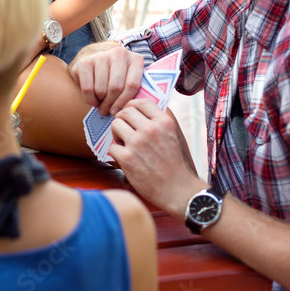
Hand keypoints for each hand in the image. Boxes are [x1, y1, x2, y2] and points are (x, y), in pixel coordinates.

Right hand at [68, 42, 143, 115]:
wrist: (95, 64)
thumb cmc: (116, 78)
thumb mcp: (129, 80)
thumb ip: (134, 92)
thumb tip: (130, 110)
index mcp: (135, 59)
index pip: (132, 85)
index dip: (125, 102)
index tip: (119, 112)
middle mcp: (119, 53)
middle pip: (116, 87)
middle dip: (110, 104)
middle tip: (107, 112)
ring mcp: (101, 56)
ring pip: (101, 89)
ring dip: (100, 102)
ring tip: (101, 104)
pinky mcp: (85, 61)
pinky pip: (87, 88)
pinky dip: (89, 99)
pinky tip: (93, 99)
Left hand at [108, 99, 202, 216]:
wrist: (177, 189)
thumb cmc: (173, 163)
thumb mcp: (172, 135)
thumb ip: (157, 121)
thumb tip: (137, 109)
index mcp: (164, 122)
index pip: (141, 102)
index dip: (131, 106)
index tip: (130, 115)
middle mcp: (151, 129)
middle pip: (124, 112)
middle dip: (122, 120)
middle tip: (125, 131)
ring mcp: (138, 143)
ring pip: (115, 125)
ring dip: (117, 134)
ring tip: (124, 143)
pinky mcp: (127, 158)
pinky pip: (112, 146)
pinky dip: (116, 153)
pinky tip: (125, 159)